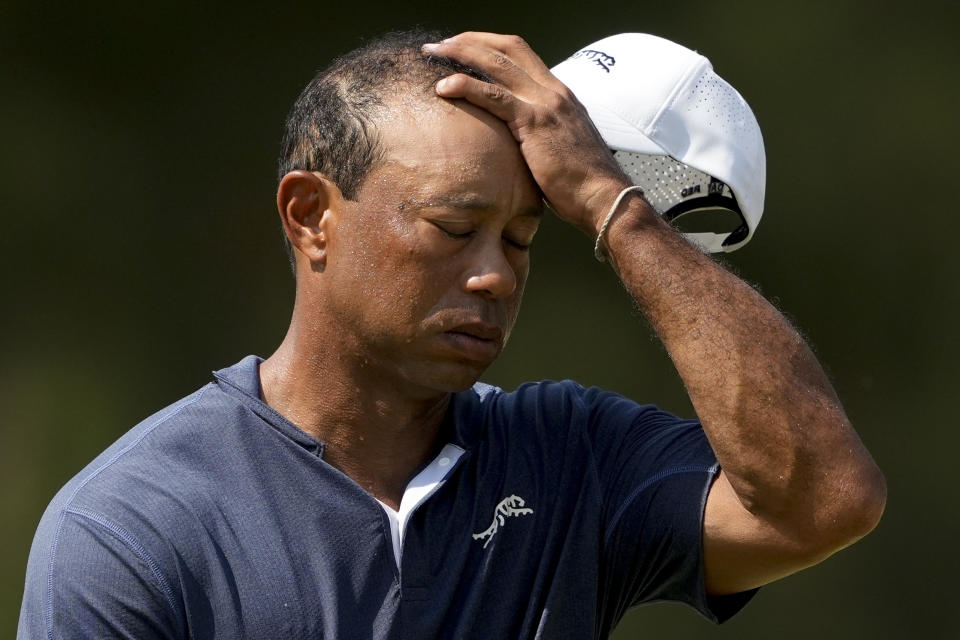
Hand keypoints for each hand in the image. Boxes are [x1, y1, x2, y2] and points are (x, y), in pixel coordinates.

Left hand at [422, 32, 635, 235]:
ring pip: (497, 64)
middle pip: (506, 48)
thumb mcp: (558, 149)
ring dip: (461, 54)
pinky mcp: (535, 123)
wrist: (603, 198)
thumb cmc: (580, 184)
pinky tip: (443, 86)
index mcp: (559, 94)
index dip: (488, 46)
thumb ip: (537, 136)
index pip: (520, 54)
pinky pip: (494, 96)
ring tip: (433, 54)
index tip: (461, 50)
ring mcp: (546, 103)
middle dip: (469, 40)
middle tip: (438, 45)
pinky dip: (466, 86)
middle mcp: (553, 91)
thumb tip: (514, 145)